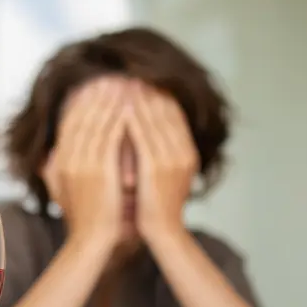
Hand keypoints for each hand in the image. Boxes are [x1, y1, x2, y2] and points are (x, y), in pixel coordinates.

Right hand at [42, 77, 125, 249]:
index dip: (80, 103)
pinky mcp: (101, 169)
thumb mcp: (60, 192)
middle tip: (109, 76)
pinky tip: (131, 106)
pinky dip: (120, 118)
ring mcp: (84, 164)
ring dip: (110, 101)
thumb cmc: (82, 219)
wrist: (92, 241)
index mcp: (58, 163)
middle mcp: (68, 160)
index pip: (68, 123)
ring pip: (97, 122)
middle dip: (96, 95)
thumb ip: (51, 171)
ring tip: (122, 84)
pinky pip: (111, 136)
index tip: (92, 87)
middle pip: (82, 117)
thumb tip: (46, 155)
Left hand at [124, 81, 197, 239]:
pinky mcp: (156, 168)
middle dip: (146, 90)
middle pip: (165, 110)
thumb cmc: (156, 210)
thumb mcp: (163, 178)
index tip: (140, 78)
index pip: (173, 112)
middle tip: (128, 72)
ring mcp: (172, 159)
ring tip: (121, 81)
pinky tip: (119, 107)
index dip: (157, 93)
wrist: (163, 234)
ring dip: (137, 98)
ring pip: (154, 119)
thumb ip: (159, 157)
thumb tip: (146, 137)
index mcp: (187, 153)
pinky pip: (143, 136)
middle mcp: (183, 152)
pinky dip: (132, 119)